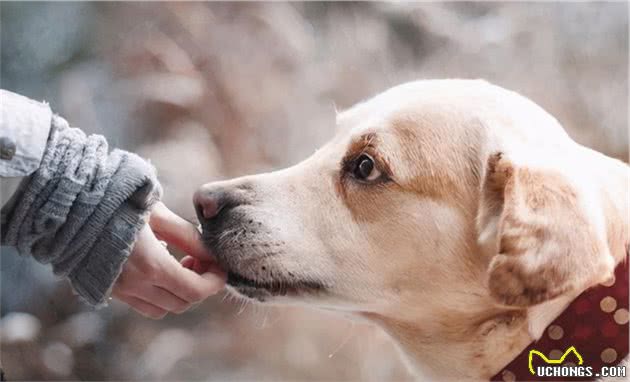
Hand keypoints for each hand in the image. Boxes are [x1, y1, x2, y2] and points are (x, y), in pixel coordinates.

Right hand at [112, 202, 225, 318]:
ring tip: (180, 263)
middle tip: (200, 260)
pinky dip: (159, 294)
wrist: (70, 205)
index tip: (220, 266)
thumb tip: (212, 254)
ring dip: (179, 292)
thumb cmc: (118, 201)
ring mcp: (118, 291)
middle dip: (200, 285)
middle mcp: (134, 285)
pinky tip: (158, 268)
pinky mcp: (107, 290)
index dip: (214, 282)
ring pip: (163, 309)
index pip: (195, 291)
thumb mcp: (158, 214)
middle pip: (183, 303)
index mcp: (150, 265)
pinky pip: (142, 305)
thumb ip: (188, 236)